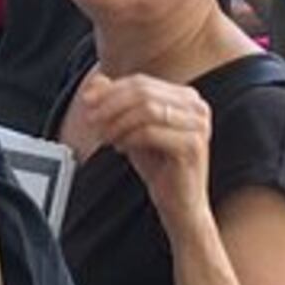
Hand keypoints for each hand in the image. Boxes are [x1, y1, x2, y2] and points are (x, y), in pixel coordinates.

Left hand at [59, 69, 211, 219]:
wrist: (179, 203)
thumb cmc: (158, 166)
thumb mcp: (132, 129)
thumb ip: (117, 103)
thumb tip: (97, 81)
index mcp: (187, 97)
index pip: (142, 82)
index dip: (110, 90)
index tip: (86, 101)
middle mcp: (197, 107)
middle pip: (143, 92)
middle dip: (110, 104)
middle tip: (91, 119)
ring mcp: (198, 126)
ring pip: (146, 109)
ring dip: (118, 122)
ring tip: (105, 136)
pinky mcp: (192, 146)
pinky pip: (150, 132)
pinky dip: (129, 137)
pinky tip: (120, 147)